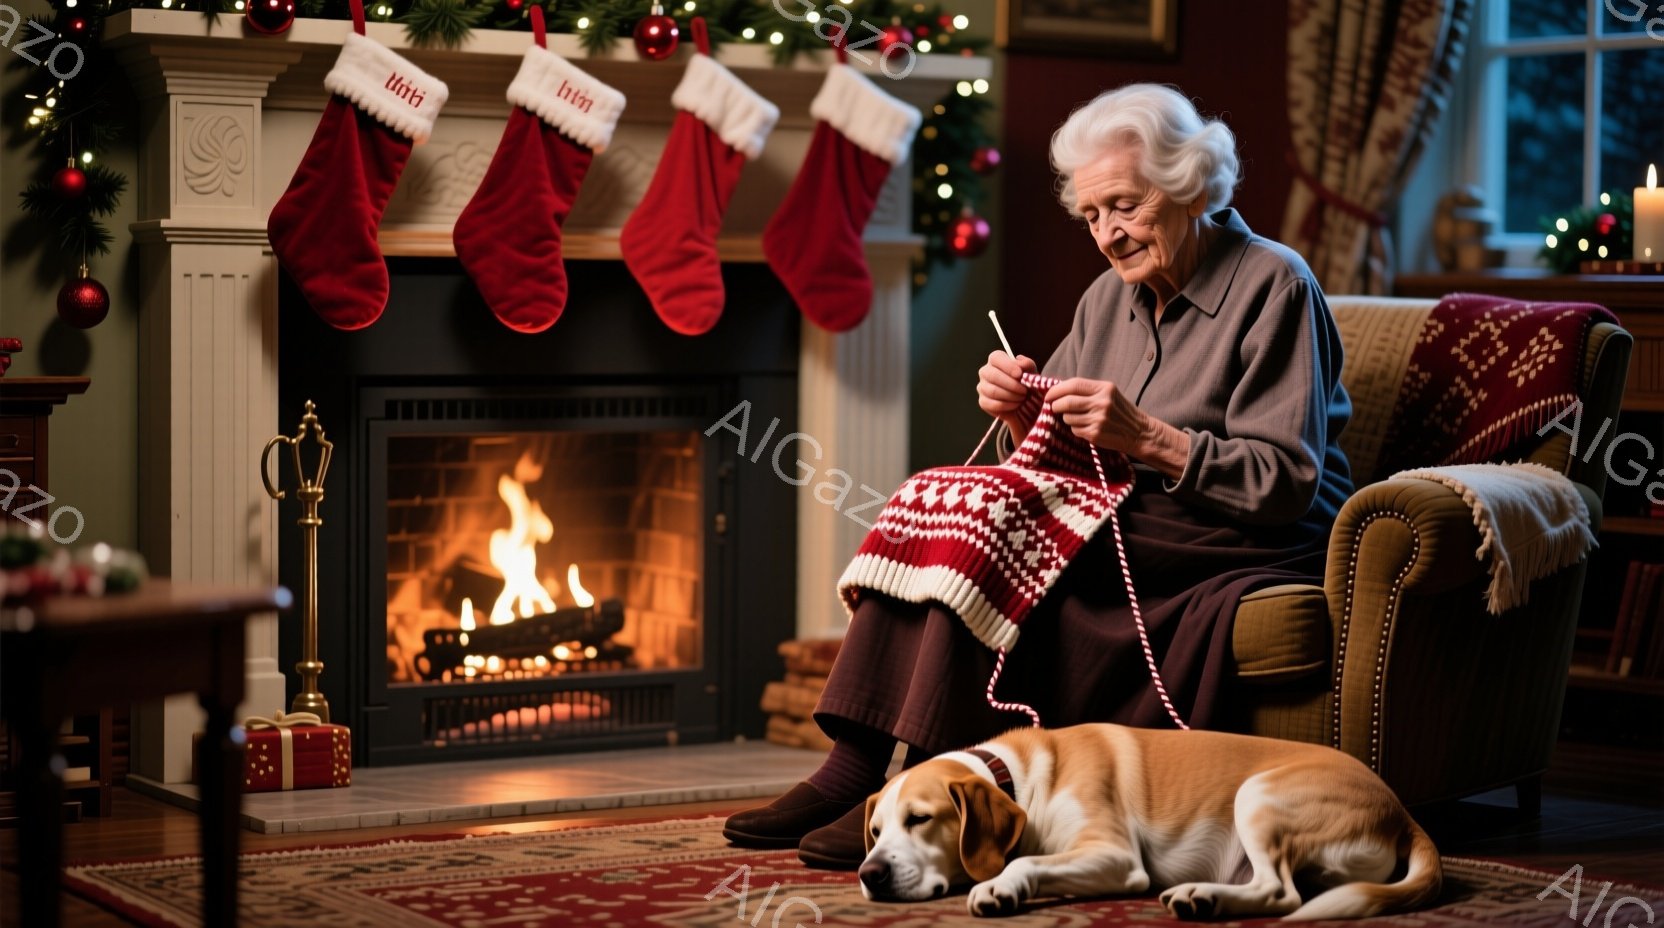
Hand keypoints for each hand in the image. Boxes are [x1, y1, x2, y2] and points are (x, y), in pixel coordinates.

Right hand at [977, 351, 1036, 434]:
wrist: (1025, 401)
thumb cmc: (1026, 382)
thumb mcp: (1031, 371)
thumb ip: (1027, 364)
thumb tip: (1019, 361)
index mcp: (996, 360)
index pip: (996, 358)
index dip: (1008, 366)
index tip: (1019, 374)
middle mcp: (985, 371)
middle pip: (993, 376)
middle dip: (1012, 385)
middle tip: (1025, 391)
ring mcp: (982, 387)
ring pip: (993, 391)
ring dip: (1011, 396)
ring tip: (1022, 398)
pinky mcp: (983, 402)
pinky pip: (993, 404)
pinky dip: (1007, 406)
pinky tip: (1016, 405)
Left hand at [1044, 378, 1190, 477]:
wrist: (1139, 432)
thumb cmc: (1120, 412)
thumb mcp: (1108, 394)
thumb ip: (1087, 391)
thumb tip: (1058, 390)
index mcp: (1104, 388)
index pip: (1073, 384)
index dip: (1056, 389)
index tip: (1048, 395)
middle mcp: (1102, 402)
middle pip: (1066, 402)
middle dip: (1055, 405)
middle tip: (1054, 408)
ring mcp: (1099, 419)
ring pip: (1068, 417)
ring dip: (1067, 418)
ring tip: (1078, 418)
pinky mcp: (1096, 433)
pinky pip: (1074, 430)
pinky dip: (1076, 429)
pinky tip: (1086, 428)